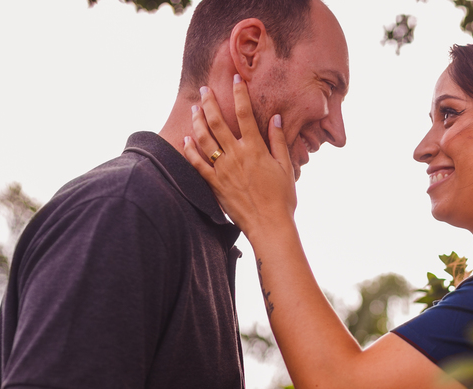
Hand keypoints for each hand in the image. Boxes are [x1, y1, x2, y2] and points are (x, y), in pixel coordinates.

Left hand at [182, 76, 297, 236]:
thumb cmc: (282, 199)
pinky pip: (197, 164)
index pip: (245, 113)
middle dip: (209, 102)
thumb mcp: (286, 168)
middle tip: (204, 90)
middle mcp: (236, 155)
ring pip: (204, 139)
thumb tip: (275, 118)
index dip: (239, 93)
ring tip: (194, 109)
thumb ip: (278, 141)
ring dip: (197, 121)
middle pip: (217, 121)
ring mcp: (223, 170)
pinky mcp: (215, 184)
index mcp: (255, 149)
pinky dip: (189, 150)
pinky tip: (185, 140)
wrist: (269, 225)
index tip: (236, 79)